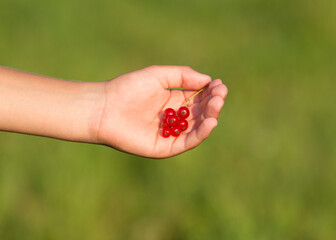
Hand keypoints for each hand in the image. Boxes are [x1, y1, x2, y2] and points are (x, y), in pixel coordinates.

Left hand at [96, 65, 227, 157]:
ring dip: (210, 117)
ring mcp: (171, 134)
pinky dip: (200, 134)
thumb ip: (182, 76)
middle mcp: (175, 119)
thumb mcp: (158, 75)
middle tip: (220, 94)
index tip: (219, 85)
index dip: (211, 92)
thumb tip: (208, 79)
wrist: (104, 108)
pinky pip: (186, 142)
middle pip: (201, 113)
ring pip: (197, 128)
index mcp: (174, 101)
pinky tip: (210, 122)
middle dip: (213, 103)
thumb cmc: (128, 88)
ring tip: (216, 105)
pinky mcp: (165, 147)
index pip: (199, 98)